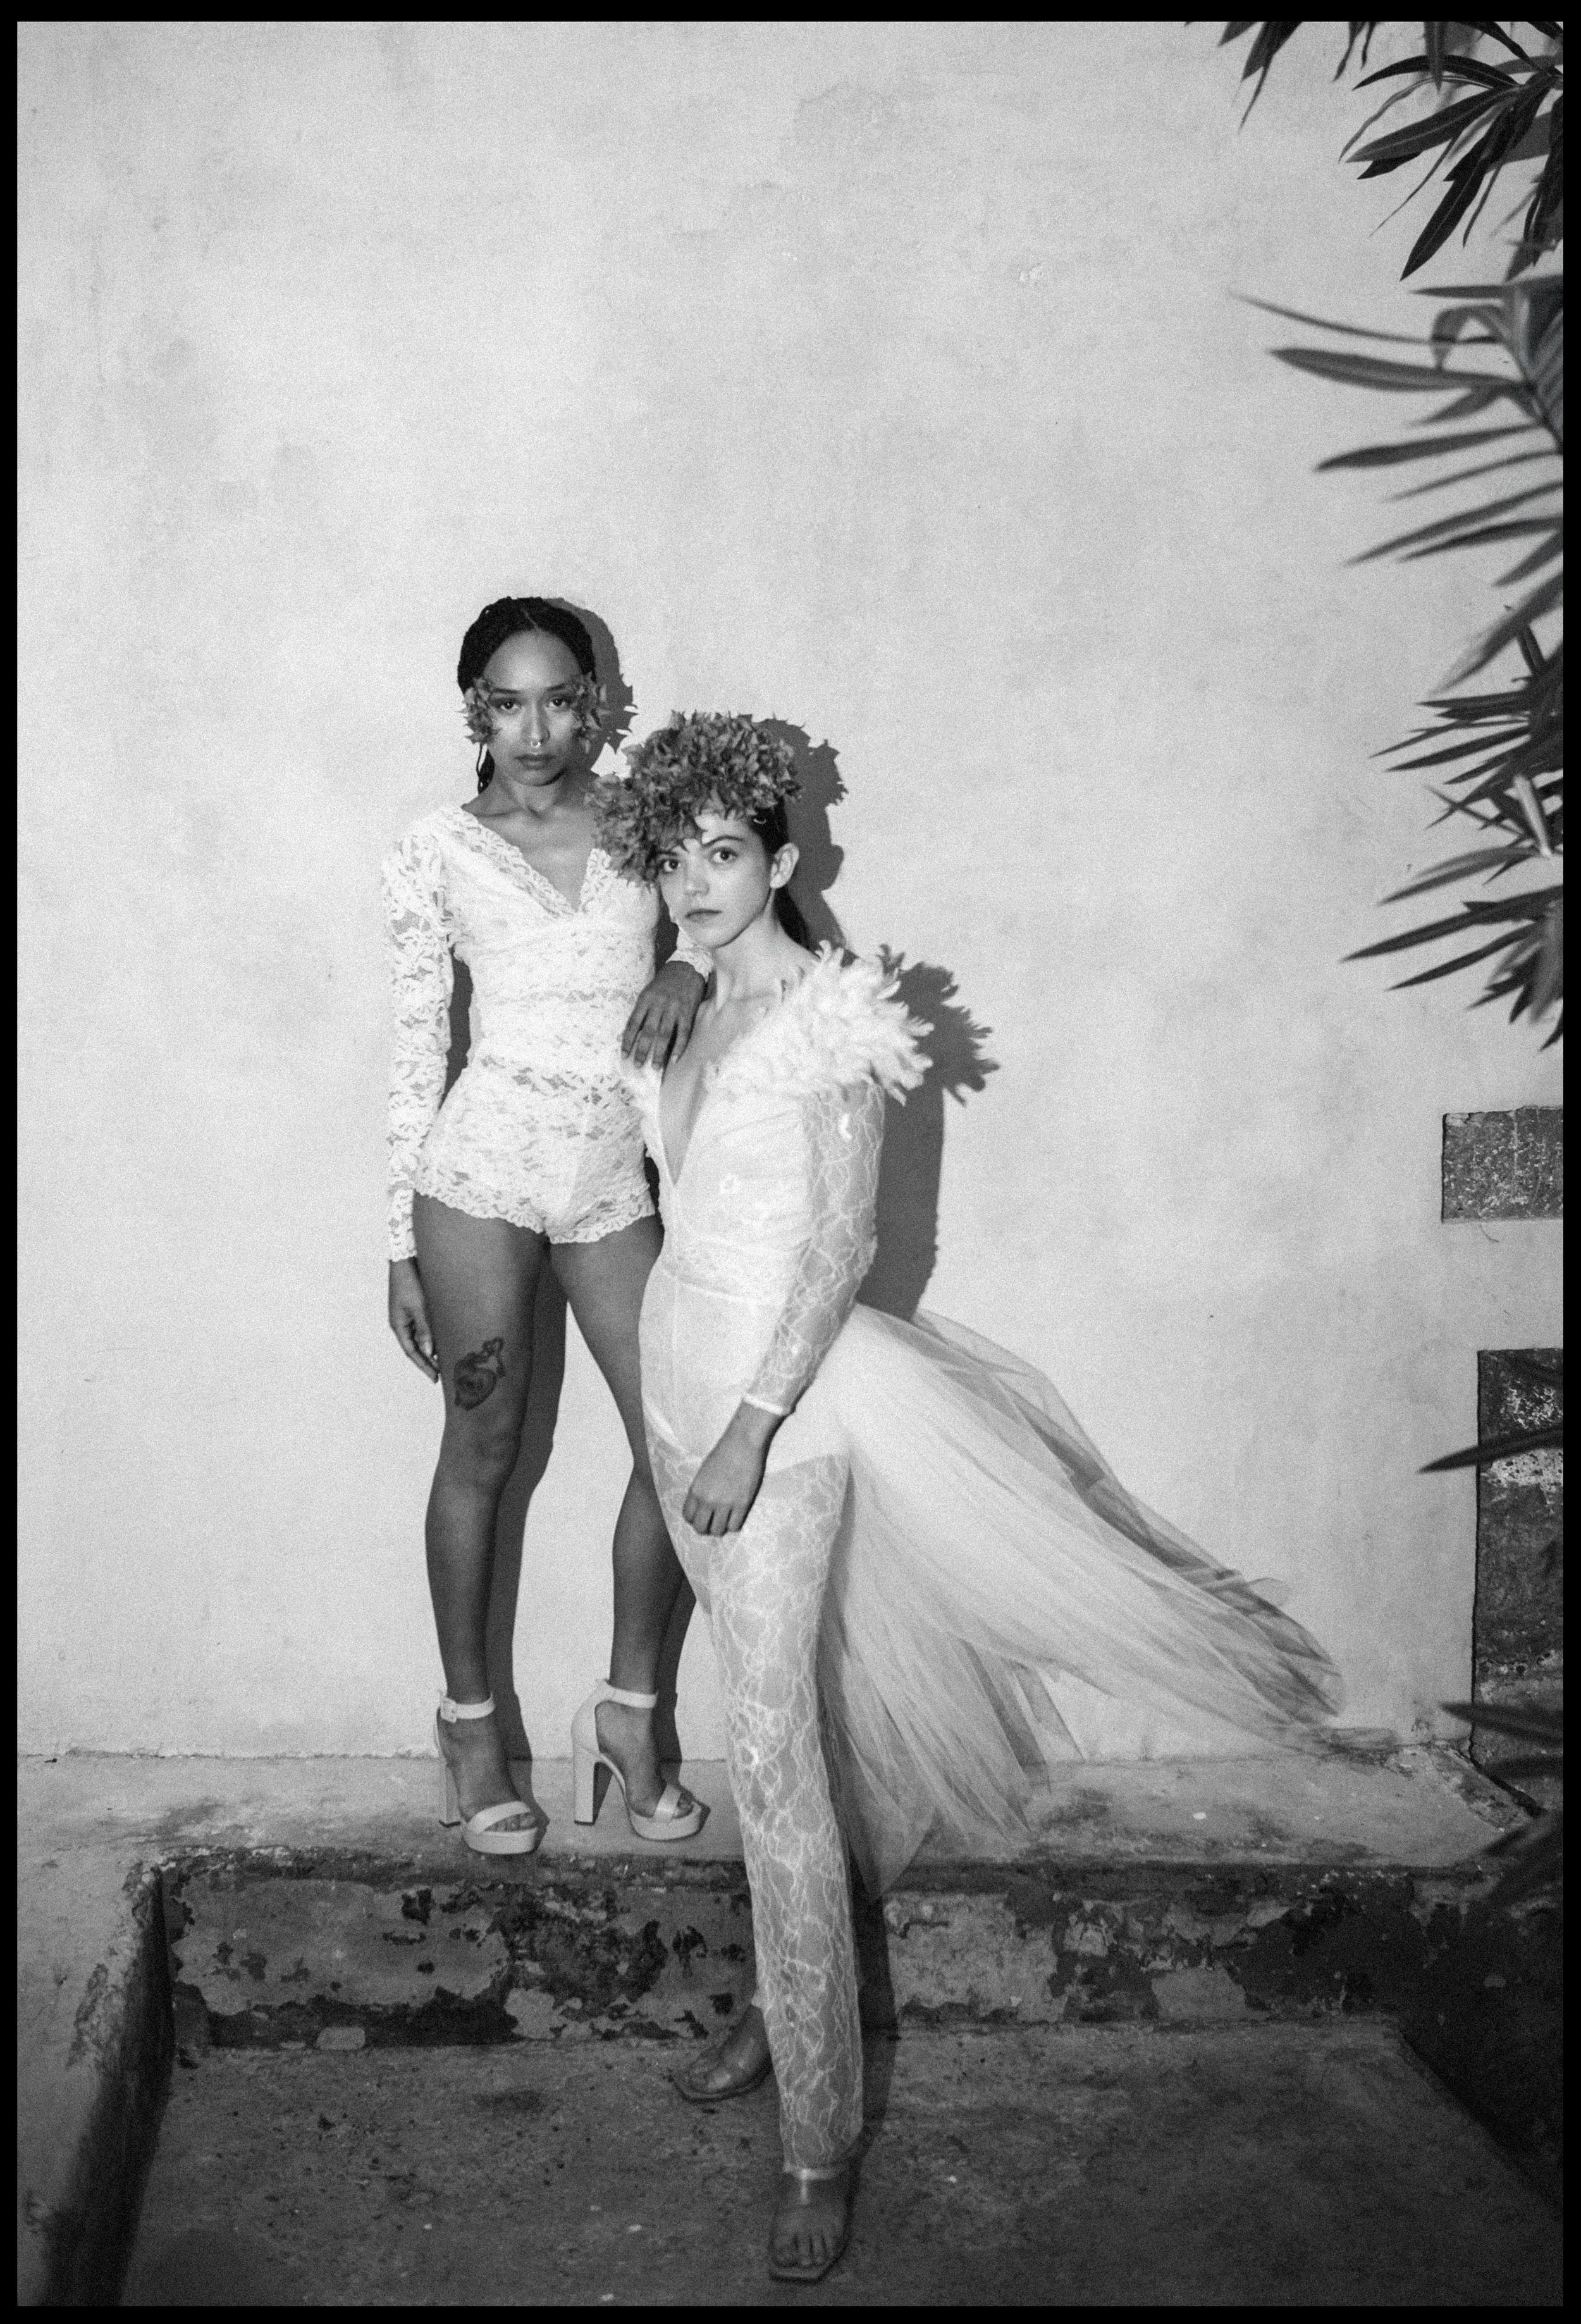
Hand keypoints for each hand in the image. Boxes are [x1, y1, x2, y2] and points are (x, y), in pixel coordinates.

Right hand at [388, 1258, 438, 1380]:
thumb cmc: (411, 1282)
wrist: (407, 1259)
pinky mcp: (416, 1307)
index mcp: (399, 1325)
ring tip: (446, 1360)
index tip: (435, 1378)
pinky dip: (433, 1335)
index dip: (423, 1365)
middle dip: (429, 1361)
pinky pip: (425, 1327)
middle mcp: (402, 1323)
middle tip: (443, 1373)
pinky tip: (444, 1340)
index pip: (411, 1352)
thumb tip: (429, 1352)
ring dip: (432, 1348)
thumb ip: (425, 1330)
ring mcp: (409, 1315)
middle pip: (416, 1347)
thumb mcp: (419, 1307)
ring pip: (421, 1338)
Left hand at [622, 961, 705, 1068]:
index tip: (624, 1055)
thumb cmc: (665, 981)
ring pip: (664, 1035)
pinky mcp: (688, 1012)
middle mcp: (659, 1004)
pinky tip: (675, 1060)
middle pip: (648, 1032)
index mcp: (645, 999)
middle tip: (637, 1065)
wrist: (687, 967)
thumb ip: (643, 1010)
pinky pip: (683, 1033)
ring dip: (659, 1053)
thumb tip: (636, 1033)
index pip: (633, 1023)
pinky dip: (679, 1048)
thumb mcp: (649, 991)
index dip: (628, 1041)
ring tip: (655, 1067)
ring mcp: (674, 1009)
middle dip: (641, 1051)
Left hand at [683, 1406, 777, 1534]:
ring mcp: (725, 1503)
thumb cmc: (723, 1453)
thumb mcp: (704, 1472)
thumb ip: (700, 1491)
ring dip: (721, 1528)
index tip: (701, 1517)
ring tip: (726, 1520)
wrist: (742, 1443)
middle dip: (706, 1528)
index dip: (694, 1519)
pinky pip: (735, 1526)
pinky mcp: (742, 1504)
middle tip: (713, 1523)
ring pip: (718, 1531)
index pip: (688, 1516)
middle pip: (701, 1528)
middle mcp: (707, 1499)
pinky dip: (734, 1525)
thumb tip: (702, 1507)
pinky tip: (736, 1516)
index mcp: (695, 1490)